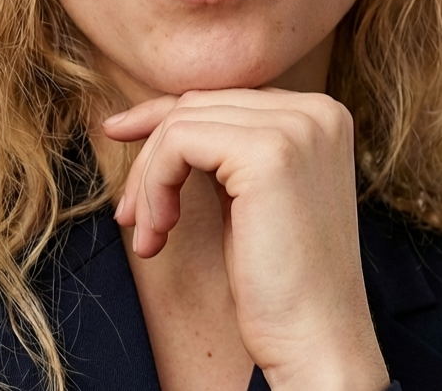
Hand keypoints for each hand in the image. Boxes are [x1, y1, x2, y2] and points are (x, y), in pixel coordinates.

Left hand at [102, 88, 388, 390]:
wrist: (317, 344)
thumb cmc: (280, 280)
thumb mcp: (253, 192)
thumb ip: (228, 145)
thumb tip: (161, 114)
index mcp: (321, 113)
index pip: (223, 97)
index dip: (165, 120)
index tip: (120, 135)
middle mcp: (315, 109)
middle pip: (199, 105)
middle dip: (150, 155)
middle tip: (130, 214)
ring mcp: (296, 127)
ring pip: (182, 123)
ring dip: (149, 181)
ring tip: (148, 233)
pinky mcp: (268, 152)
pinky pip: (178, 143)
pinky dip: (155, 185)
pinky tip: (159, 232)